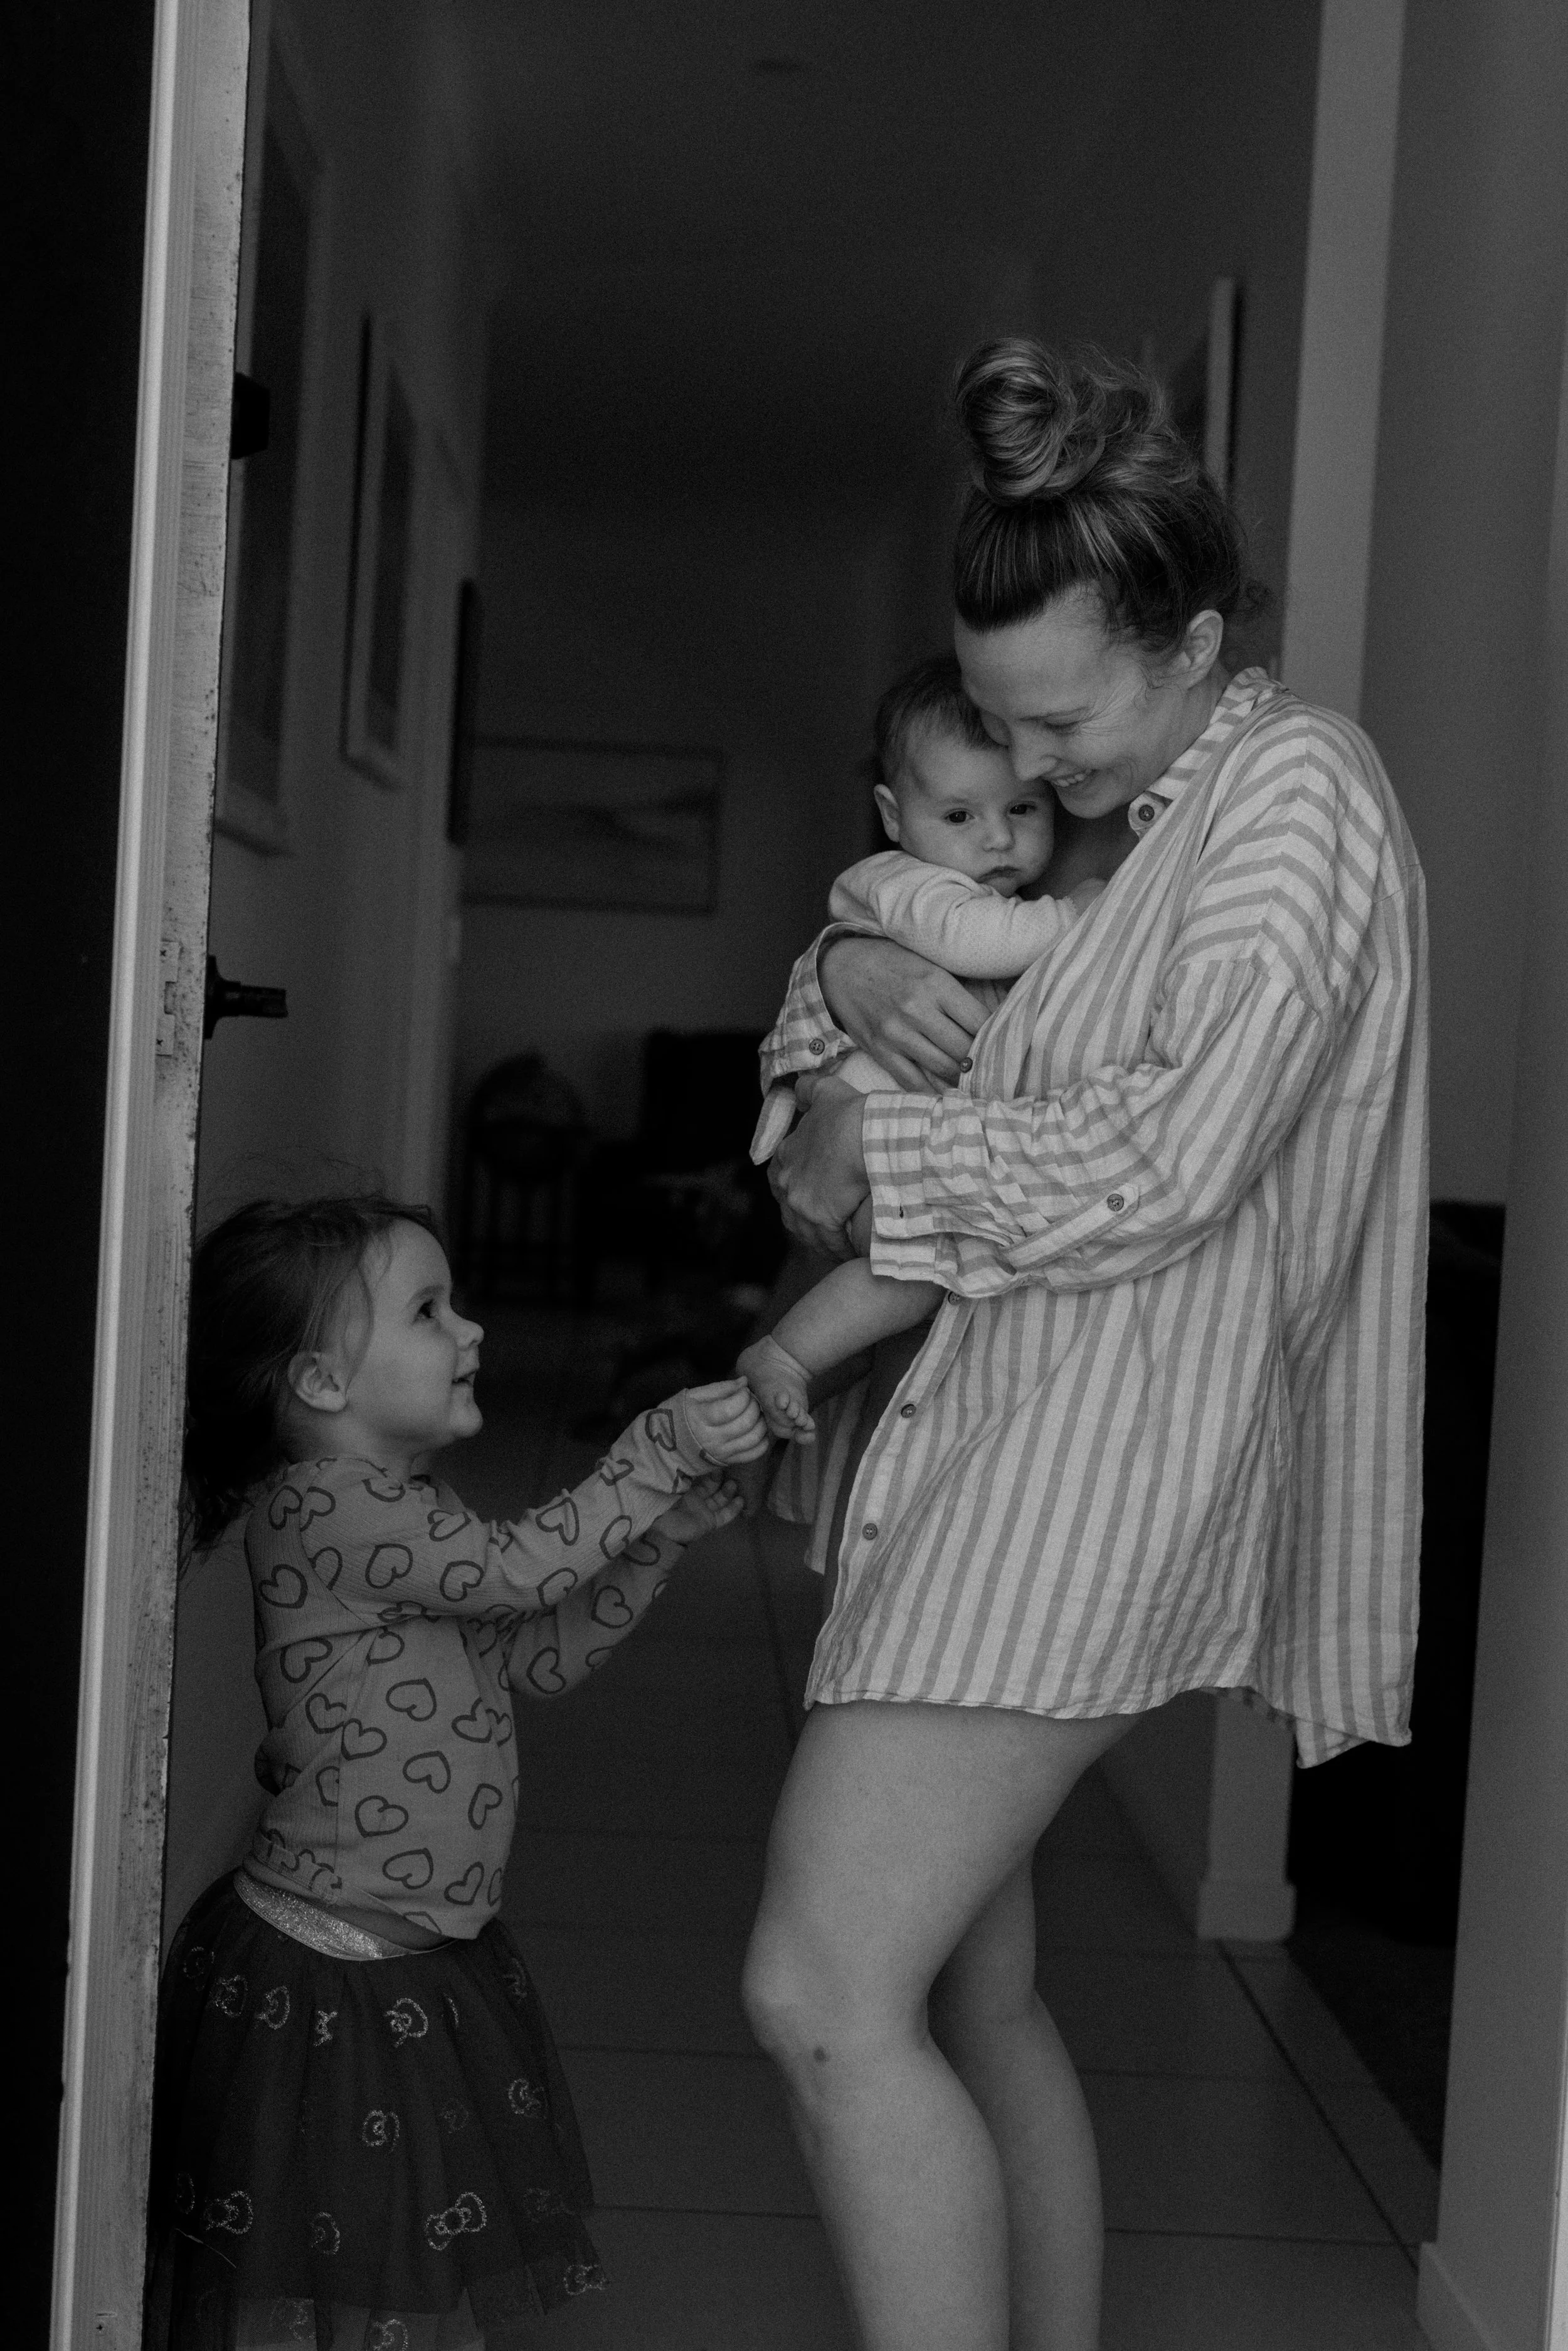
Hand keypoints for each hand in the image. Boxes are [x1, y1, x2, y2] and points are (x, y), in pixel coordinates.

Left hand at [656, 1470, 743, 1544]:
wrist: (665, 1530)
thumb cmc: (667, 1503)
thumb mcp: (674, 1487)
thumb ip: (685, 1477)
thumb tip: (693, 1462)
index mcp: (685, 1489)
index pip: (700, 1477)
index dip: (708, 1470)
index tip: (716, 1462)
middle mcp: (695, 1499)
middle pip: (712, 1487)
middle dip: (719, 1479)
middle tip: (726, 1470)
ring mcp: (703, 1511)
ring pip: (719, 1500)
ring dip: (727, 1492)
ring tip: (733, 1484)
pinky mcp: (709, 1523)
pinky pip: (723, 1516)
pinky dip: (732, 1509)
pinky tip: (740, 1501)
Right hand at [681, 1376, 770, 1462]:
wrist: (669, 1447)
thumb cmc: (682, 1416)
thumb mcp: (693, 1396)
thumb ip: (720, 1388)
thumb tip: (744, 1382)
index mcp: (701, 1418)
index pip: (731, 1408)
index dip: (743, 1396)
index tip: (743, 1391)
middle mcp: (712, 1438)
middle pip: (745, 1423)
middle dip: (754, 1407)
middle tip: (752, 1400)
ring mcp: (722, 1452)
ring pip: (753, 1439)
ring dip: (761, 1423)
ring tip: (756, 1414)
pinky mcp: (728, 1461)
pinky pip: (753, 1454)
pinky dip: (762, 1442)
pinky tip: (759, 1431)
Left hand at [769, 1076, 868, 1259]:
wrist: (868, 1137)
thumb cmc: (850, 1115)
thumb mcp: (827, 1092)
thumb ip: (809, 1089)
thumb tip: (799, 1089)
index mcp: (786, 1155)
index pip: (782, 1178)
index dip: (798, 1186)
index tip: (815, 1193)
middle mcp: (787, 1182)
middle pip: (792, 1209)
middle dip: (808, 1216)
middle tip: (829, 1222)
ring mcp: (800, 1203)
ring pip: (808, 1230)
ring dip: (823, 1238)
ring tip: (840, 1243)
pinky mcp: (819, 1220)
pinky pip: (828, 1242)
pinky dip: (839, 1247)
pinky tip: (852, 1250)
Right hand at [819, 935, 985, 1089]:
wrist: (840, 968)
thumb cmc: (892, 962)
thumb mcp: (930, 962)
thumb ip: (958, 987)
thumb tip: (997, 1013)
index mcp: (936, 983)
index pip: (981, 1021)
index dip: (997, 1035)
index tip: (1006, 1043)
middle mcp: (916, 1010)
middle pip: (964, 1050)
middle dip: (982, 1061)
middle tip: (995, 1068)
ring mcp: (896, 1033)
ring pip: (943, 1069)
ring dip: (962, 1078)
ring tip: (976, 1081)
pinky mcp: (879, 1050)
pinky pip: (912, 1081)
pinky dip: (932, 1090)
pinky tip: (947, 1092)